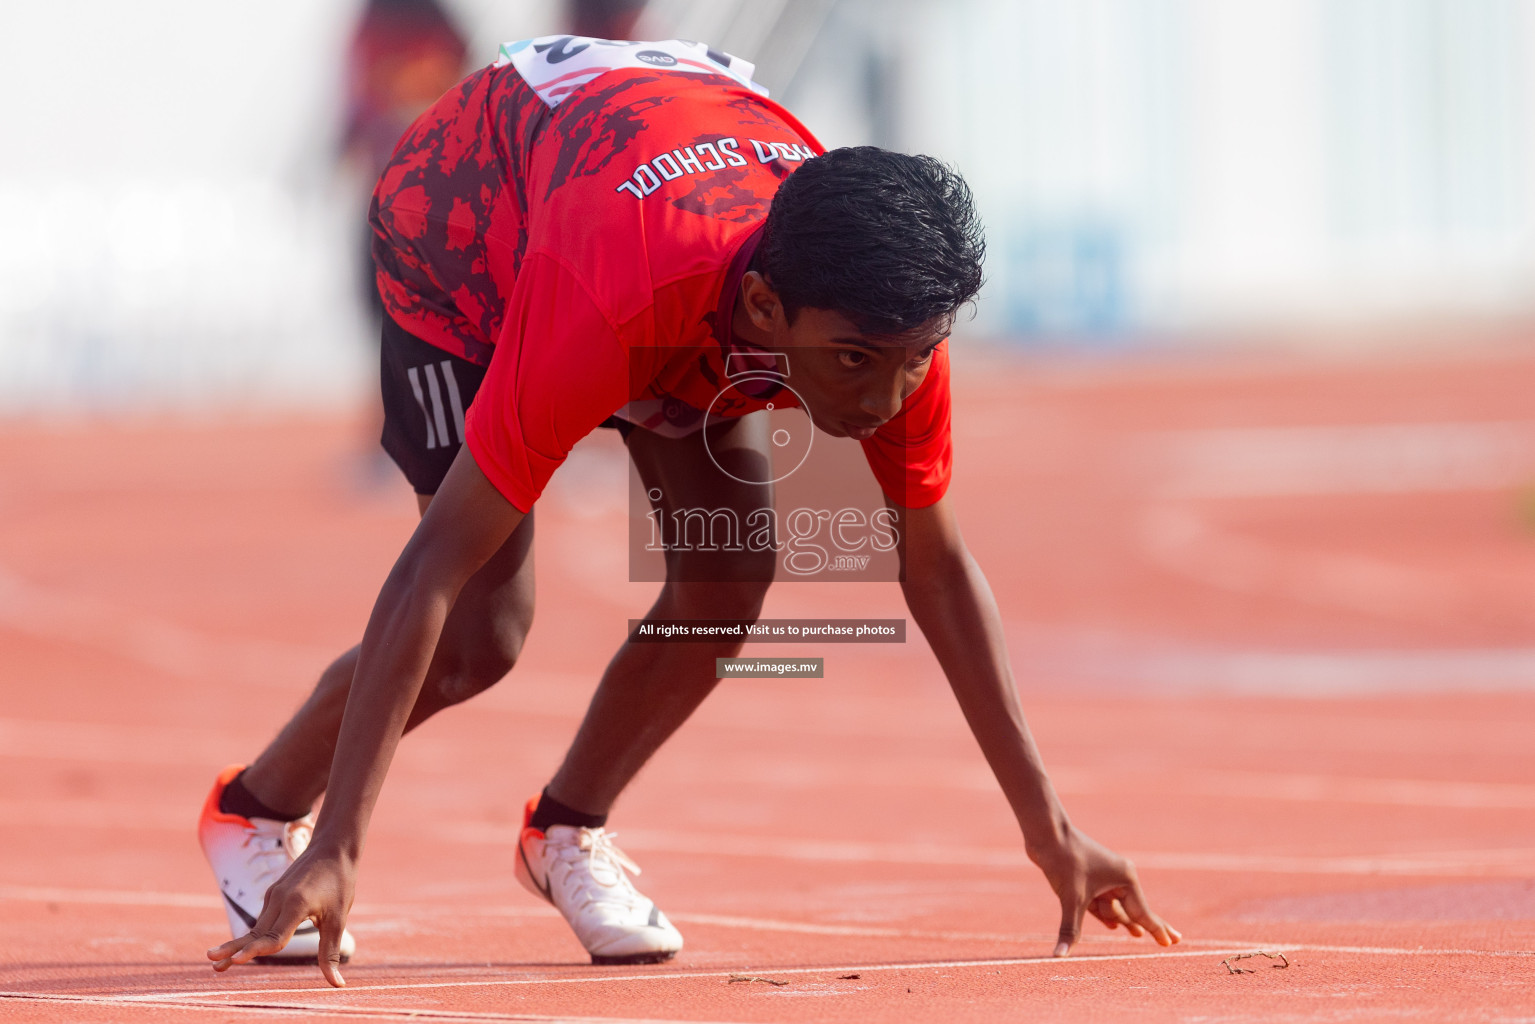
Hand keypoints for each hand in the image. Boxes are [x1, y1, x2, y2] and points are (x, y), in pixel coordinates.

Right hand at [206, 846, 354, 986]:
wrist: (333, 848)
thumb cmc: (339, 883)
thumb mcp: (338, 919)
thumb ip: (330, 952)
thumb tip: (338, 984)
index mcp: (296, 905)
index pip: (273, 936)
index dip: (255, 951)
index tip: (235, 961)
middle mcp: (280, 899)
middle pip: (255, 933)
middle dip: (233, 950)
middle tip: (213, 964)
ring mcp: (274, 896)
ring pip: (255, 927)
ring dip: (236, 944)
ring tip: (215, 959)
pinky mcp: (274, 894)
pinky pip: (261, 919)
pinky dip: (250, 935)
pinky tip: (238, 948)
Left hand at [1031, 827, 1180, 957]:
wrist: (1046, 833)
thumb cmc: (1064, 860)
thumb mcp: (1071, 899)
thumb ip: (1071, 929)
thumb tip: (1059, 955)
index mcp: (1125, 878)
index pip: (1143, 913)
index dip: (1156, 930)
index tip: (1172, 943)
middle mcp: (1119, 878)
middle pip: (1137, 910)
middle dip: (1152, 926)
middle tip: (1176, 939)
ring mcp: (1104, 878)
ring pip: (1113, 907)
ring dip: (1117, 920)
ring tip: (1137, 935)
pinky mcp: (1088, 878)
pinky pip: (1100, 902)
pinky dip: (1104, 913)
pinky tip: (1112, 925)